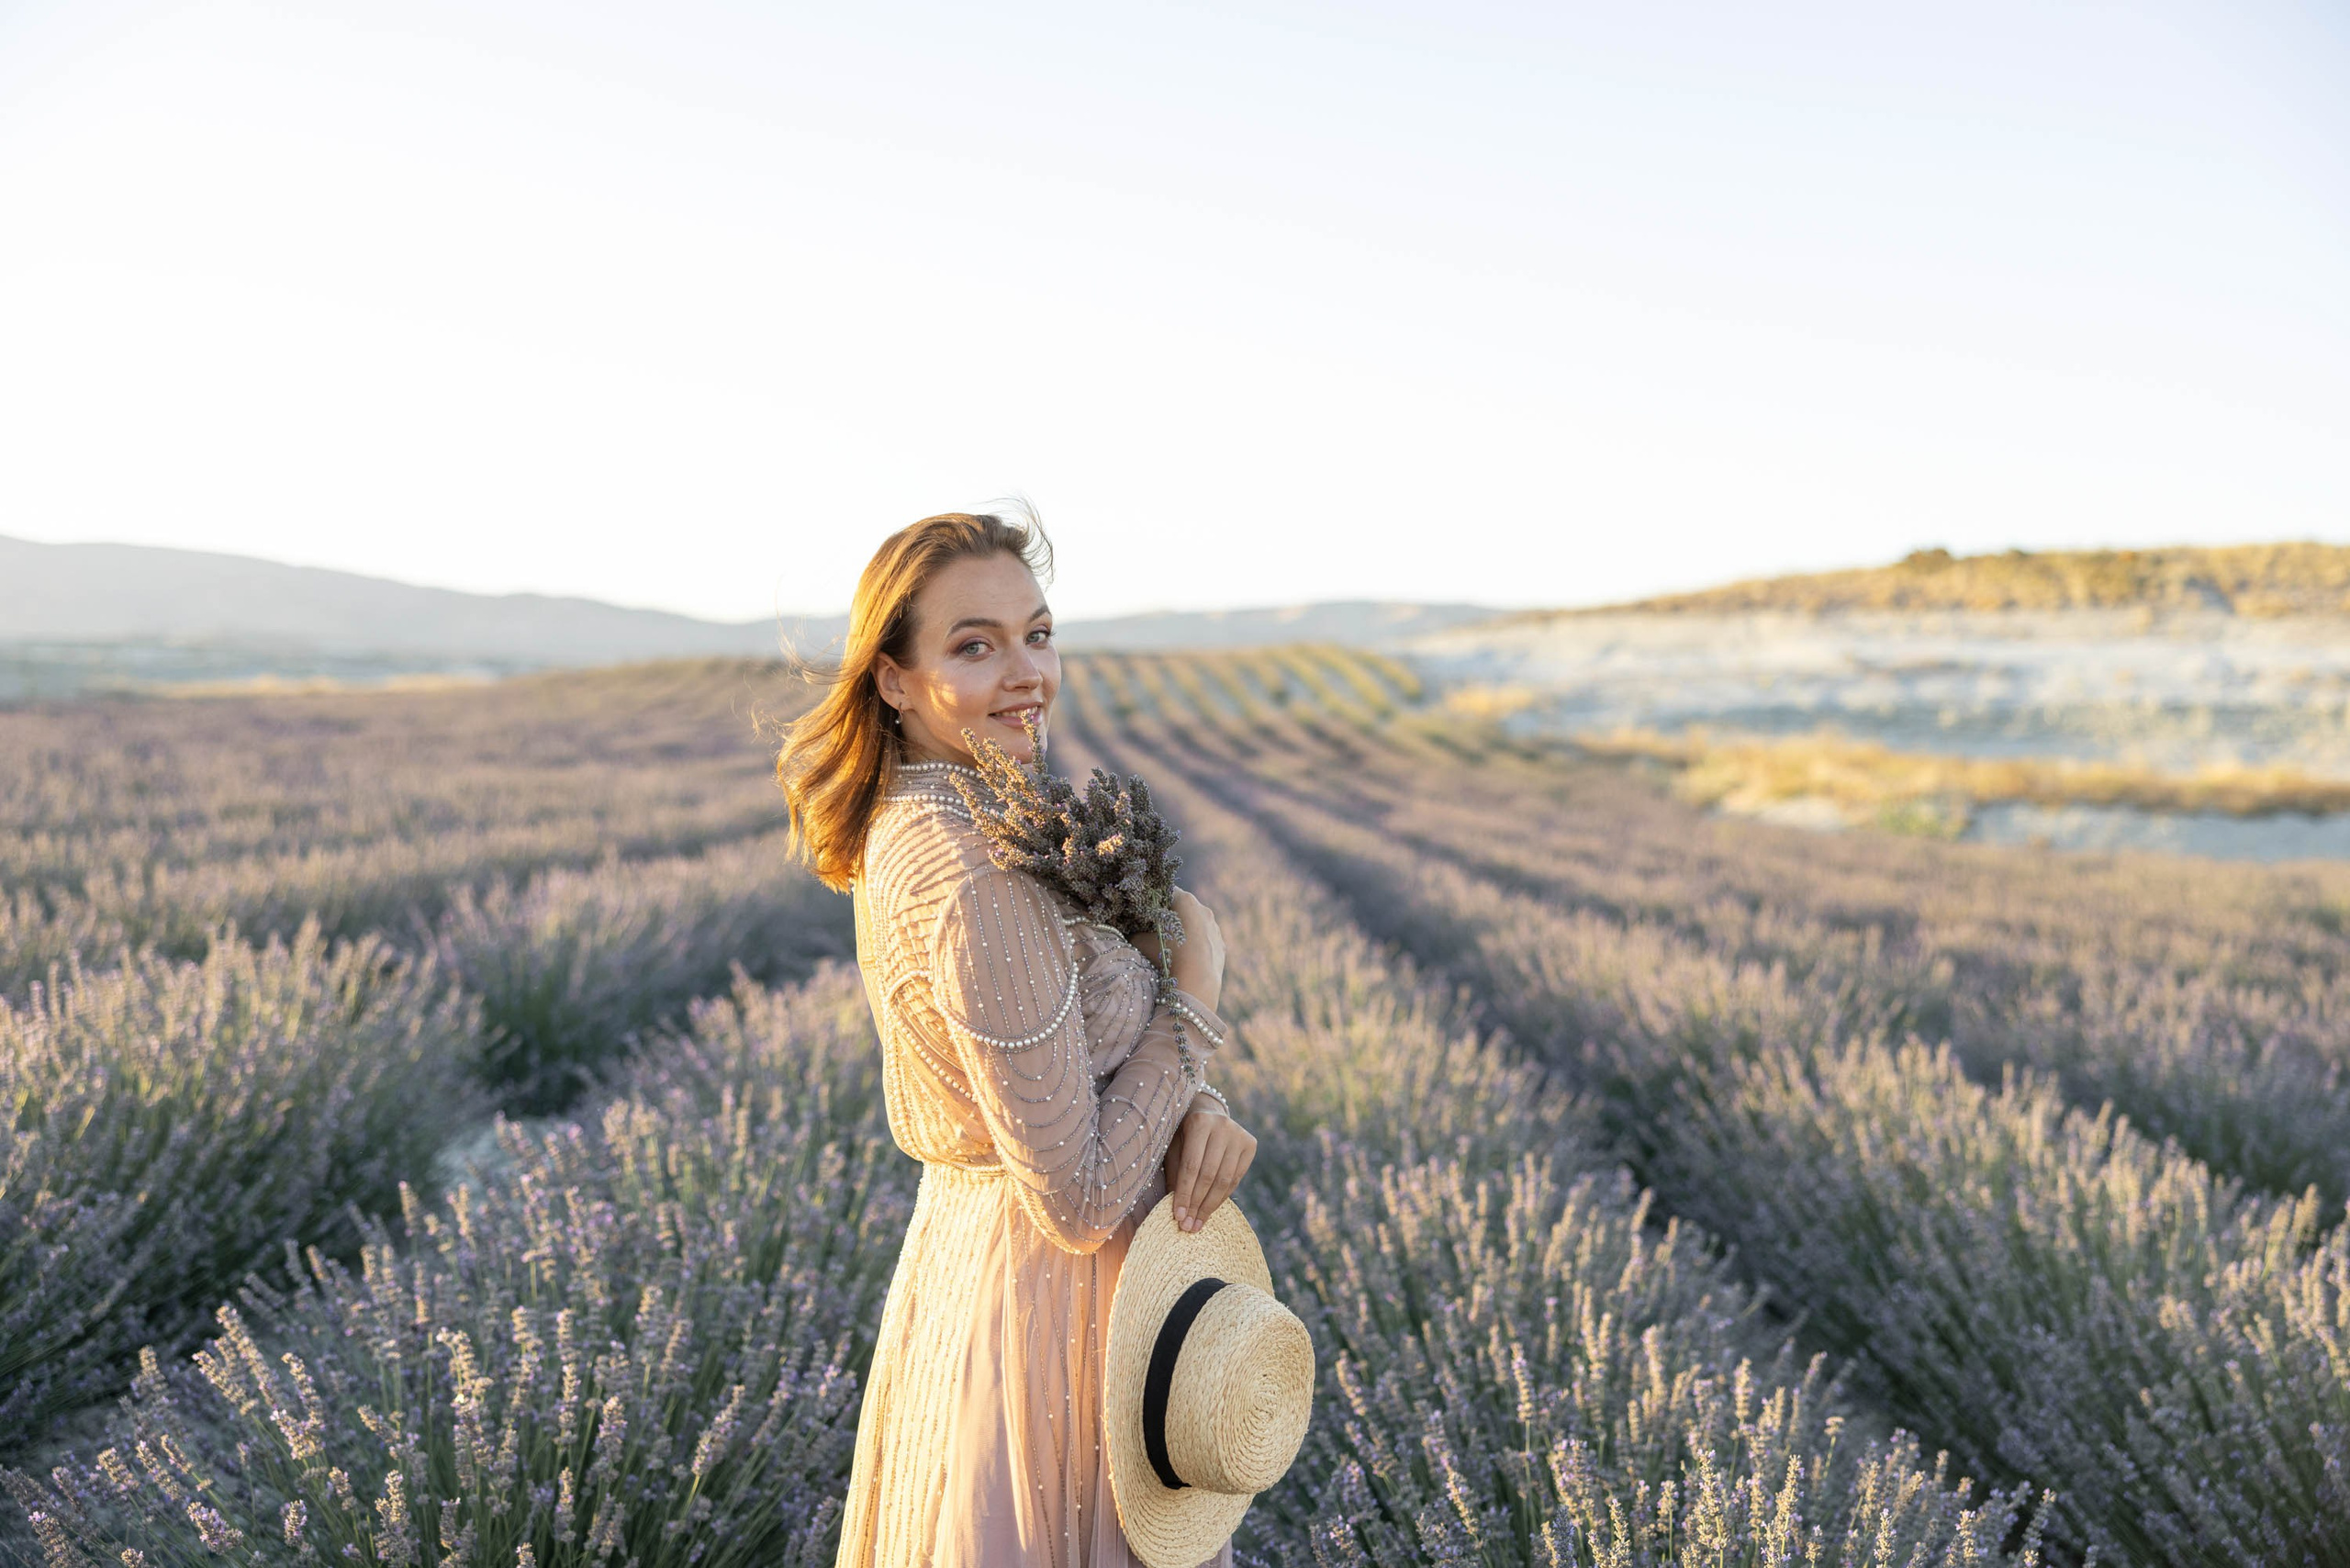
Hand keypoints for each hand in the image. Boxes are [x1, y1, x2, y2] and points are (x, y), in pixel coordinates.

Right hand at [1142, 888, 1222, 1012]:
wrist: (1196, 984)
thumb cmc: (1167, 956)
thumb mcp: (1140, 941)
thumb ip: (1134, 932)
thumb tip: (1131, 931)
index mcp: (1185, 900)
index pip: (1166, 891)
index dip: (1154, 900)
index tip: (1145, 912)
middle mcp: (1203, 909)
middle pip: (1183, 907)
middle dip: (1170, 915)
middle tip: (1155, 929)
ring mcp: (1215, 927)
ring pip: (1196, 924)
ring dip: (1184, 931)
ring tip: (1171, 947)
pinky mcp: (1221, 945)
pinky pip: (1205, 940)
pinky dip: (1196, 945)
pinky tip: (1186, 958)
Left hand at [1165, 1104, 1255, 1232]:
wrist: (1207, 1112)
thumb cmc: (1183, 1134)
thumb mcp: (1173, 1148)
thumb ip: (1176, 1174)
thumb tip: (1179, 1210)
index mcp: (1199, 1122)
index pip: (1191, 1166)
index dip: (1184, 1194)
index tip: (1177, 1217)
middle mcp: (1222, 1126)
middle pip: (1209, 1175)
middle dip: (1197, 1204)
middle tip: (1187, 1226)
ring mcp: (1239, 1135)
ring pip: (1225, 1180)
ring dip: (1210, 1206)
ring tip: (1198, 1224)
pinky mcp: (1250, 1144)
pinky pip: (1235, 1178)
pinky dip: (1222, 1197)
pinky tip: (1210, 1210)